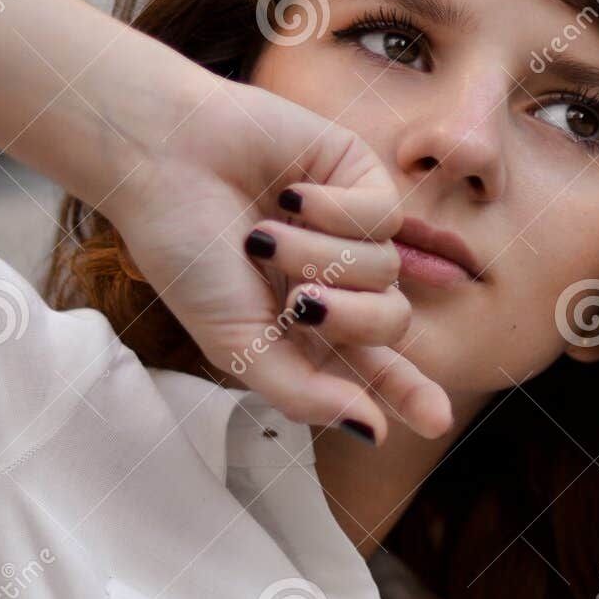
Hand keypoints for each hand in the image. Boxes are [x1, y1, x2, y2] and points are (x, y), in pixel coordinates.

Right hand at [106, 74, 452, 444]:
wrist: (161, 165)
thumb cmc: (189, 258)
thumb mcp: (238, 345)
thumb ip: (304, 395)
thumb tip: (376, 433)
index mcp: (311, 329)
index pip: (376, 369)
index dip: (410, 393)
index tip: (437, 422)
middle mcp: (339, 281)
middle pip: (391, 323)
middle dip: (350, 319)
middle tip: (299, 304)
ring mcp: (352, 229)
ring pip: (386, 269)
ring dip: (317, 257)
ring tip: (261, 236)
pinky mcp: (359, 177)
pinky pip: (384, 216)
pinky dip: (333, 212)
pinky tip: (290, 195)